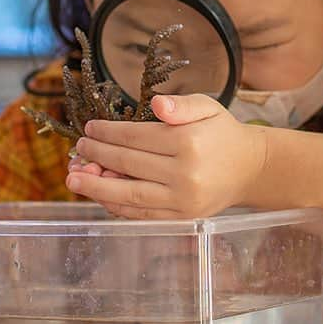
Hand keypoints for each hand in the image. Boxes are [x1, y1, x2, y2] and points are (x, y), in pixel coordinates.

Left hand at [66, 93, 265, 218]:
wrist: (250, 168)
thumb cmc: (222, 133)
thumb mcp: (208, 107)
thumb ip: (181, 105)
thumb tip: (156, 105)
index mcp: (189, 142)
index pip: (136, 137)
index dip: (108, 132)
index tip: (90, 128)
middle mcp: (185, 173)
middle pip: (128, 164)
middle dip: (97, 155)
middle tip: (78, 149)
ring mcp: (183, 199)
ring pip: (129, 194)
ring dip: (96, 186)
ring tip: (72, 179)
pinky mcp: (182, 218)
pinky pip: (141, 214)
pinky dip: (116, 206)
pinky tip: (100, 195)